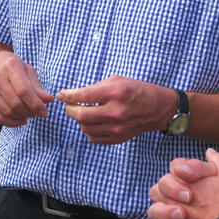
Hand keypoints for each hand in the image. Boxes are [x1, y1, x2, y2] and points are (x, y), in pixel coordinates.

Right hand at [0, 49, 53, 126]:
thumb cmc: (13, 67)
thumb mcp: (28, 71)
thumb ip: (38, 87)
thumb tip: (49, 100)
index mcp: (10, 66)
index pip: (24, 90)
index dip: (36, 104)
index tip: (44, 112)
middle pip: (15, 103)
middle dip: (29, 112)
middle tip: (37, 113)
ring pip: (6, 112)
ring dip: (21, 118)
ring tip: (28, 115)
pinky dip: (11, 123)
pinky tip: (19, 120)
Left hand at [54, 76, 174, 143]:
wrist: (158, 109)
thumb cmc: (136, 90)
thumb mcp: (117, 80)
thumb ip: (96, 87)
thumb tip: (75, 95)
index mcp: (115, 93)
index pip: (84, 96)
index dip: (68, 95)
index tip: (60, 95)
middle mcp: (116, 111)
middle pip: (81, 116)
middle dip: (70, 110)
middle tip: (68, 106)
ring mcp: (117, 127)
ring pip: (85, 128)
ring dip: (79, 121)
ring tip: (82, 113)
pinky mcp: (118, 138)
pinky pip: (94, 138)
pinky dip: (88, 131)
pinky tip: (92, 123)